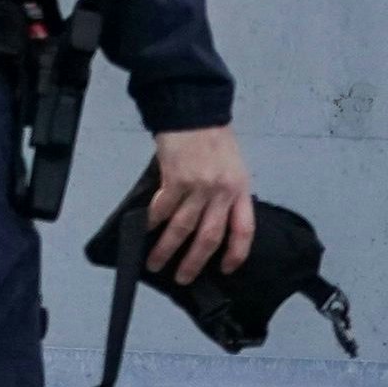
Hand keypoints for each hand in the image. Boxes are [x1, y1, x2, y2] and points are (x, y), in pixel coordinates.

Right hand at [143, 123, 254, 278]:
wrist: (194, 108)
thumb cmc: (214, 135)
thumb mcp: (232, 165)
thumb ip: (226, 191)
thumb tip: (211, 216)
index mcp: (240, 190)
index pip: (243, 230)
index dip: (236, 253)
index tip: (226, 269)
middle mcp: (222, 193)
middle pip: (210, 237)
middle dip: (195, 262)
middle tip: (183, 278)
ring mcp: (198, 187)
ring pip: (183, 228)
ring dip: (168, 249)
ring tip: (156, 263)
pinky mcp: (175, 179)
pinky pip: (163, 208)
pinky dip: (153, 222)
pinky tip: (144, 230)